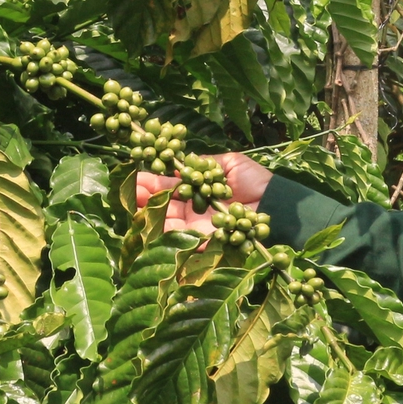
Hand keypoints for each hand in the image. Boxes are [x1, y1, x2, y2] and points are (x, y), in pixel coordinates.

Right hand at [135, 152, 273, 233]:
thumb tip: (180, 160)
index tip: (134, 173)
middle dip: (142, 197)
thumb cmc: (256, 182)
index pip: (169, 187)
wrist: (276, 206)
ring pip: (165, 222)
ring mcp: (197, 228)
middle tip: (126, 188)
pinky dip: (162, 230)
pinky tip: (147, 219)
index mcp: (199, 192)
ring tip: (131, 200)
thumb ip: (203, 164)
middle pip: (162, 206)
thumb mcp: (229, 164)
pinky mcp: (204, 243)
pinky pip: (179, 239)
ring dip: (146, 213)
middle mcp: (195, 211)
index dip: (151, 181)